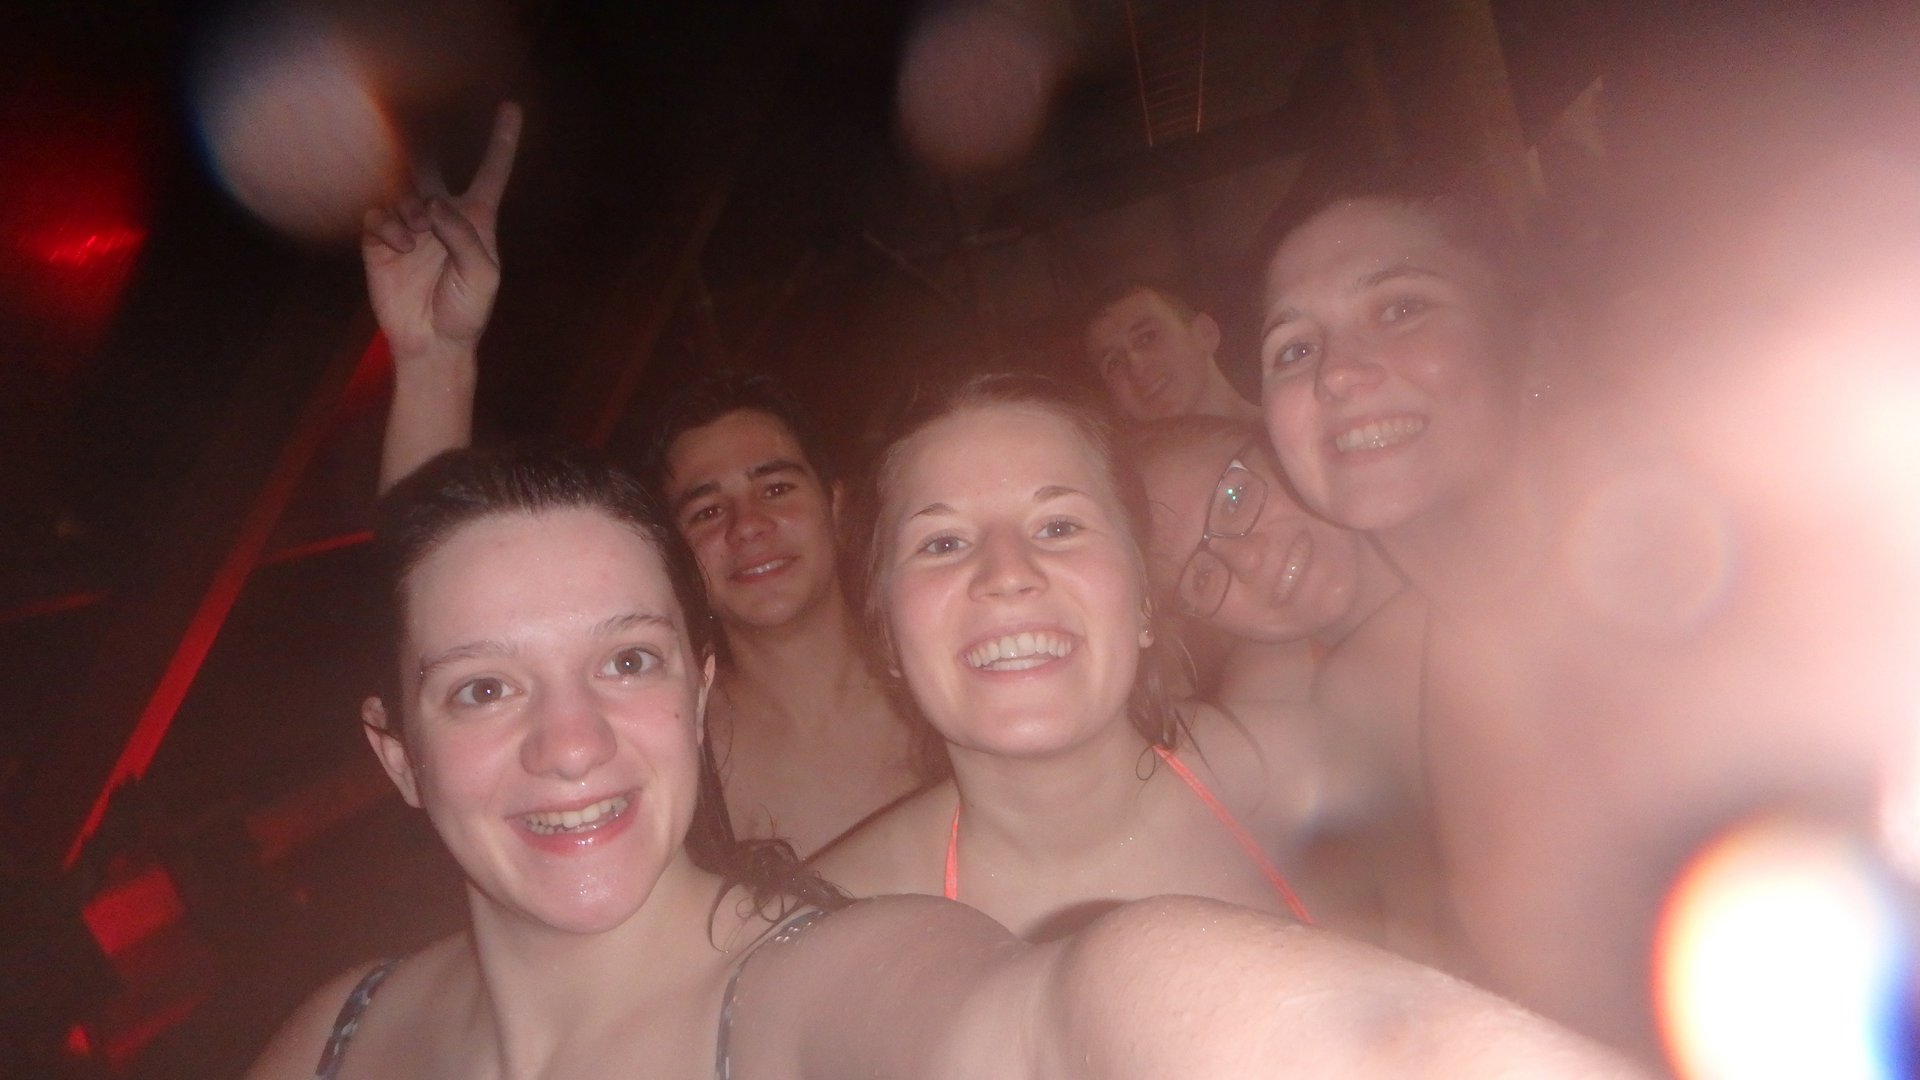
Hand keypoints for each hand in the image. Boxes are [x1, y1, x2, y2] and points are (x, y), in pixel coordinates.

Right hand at [362, 102, 521, 361]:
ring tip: (417, 235)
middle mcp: (442, 215)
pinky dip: (387, 224)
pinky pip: (377, 214)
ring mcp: (409, 225)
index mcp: (477, 219)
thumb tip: (434, 204)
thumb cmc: (466, 311)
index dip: (502, 140)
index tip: (510, 107)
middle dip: (418, 150)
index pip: (491, 171)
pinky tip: (400, 244)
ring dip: (409, 205)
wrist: (430, 342)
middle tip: (411, 141)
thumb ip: (465, 237)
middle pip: (429, 166)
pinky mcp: (380, 241)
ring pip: (400, 189)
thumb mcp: (483, 276)